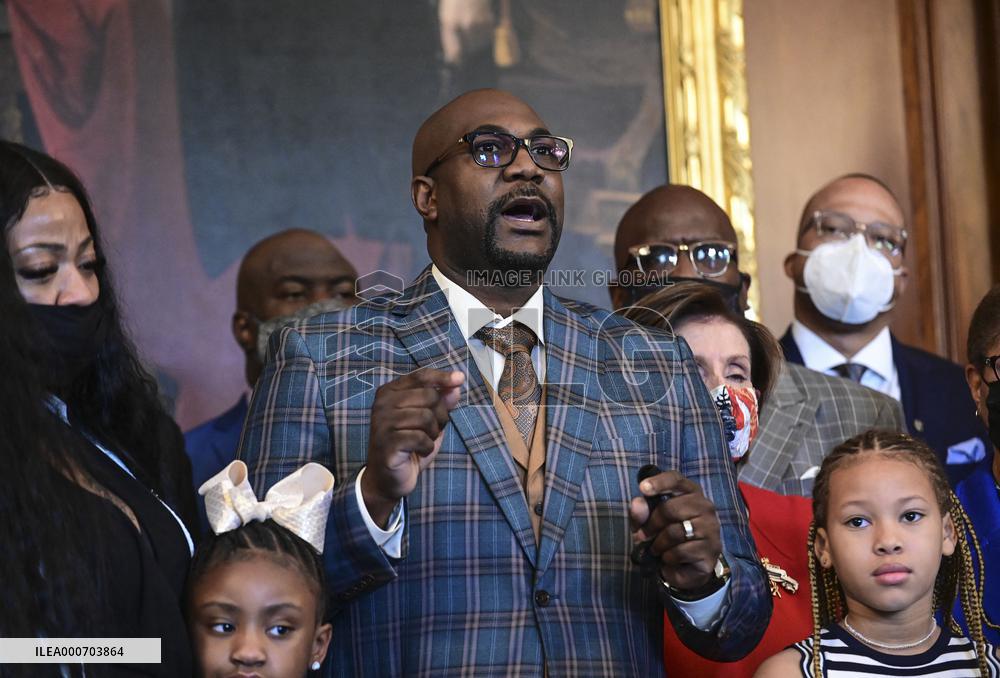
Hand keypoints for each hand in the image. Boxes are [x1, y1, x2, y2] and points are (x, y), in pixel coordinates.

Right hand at [361, 368, 463, 525]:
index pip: (421, 376)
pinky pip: (421, 438)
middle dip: (440, 415)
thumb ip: (441, 402)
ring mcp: (382, 422)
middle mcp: (383, 403)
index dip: (442, 377)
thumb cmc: (409, 446)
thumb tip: (456, 385)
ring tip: (423, 442)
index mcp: (390, 392)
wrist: (388, 478)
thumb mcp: (430, 421)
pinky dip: (427, 447)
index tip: (459, 379)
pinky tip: (418, 452)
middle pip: (429, 396)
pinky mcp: (386, 442)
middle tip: (431, 430)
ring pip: (426, 417)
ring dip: (433, 433)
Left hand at [629, 470, 721, 591]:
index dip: (659, 482)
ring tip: (657, 549)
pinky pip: (681, 551)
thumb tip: (637, 503)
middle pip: (670, 509)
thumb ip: (641, 512)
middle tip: (643, 536)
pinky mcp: (711, 549)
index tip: (643, 488)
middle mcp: (704, 506)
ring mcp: (711, 528)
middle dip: (651, 525)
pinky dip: (669, 557)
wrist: (687, 566)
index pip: (676, 480)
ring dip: (659, 544)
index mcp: (690, 492)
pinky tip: (669, 558)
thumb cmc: (666, 536)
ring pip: (675, 532)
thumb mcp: (648, 523)